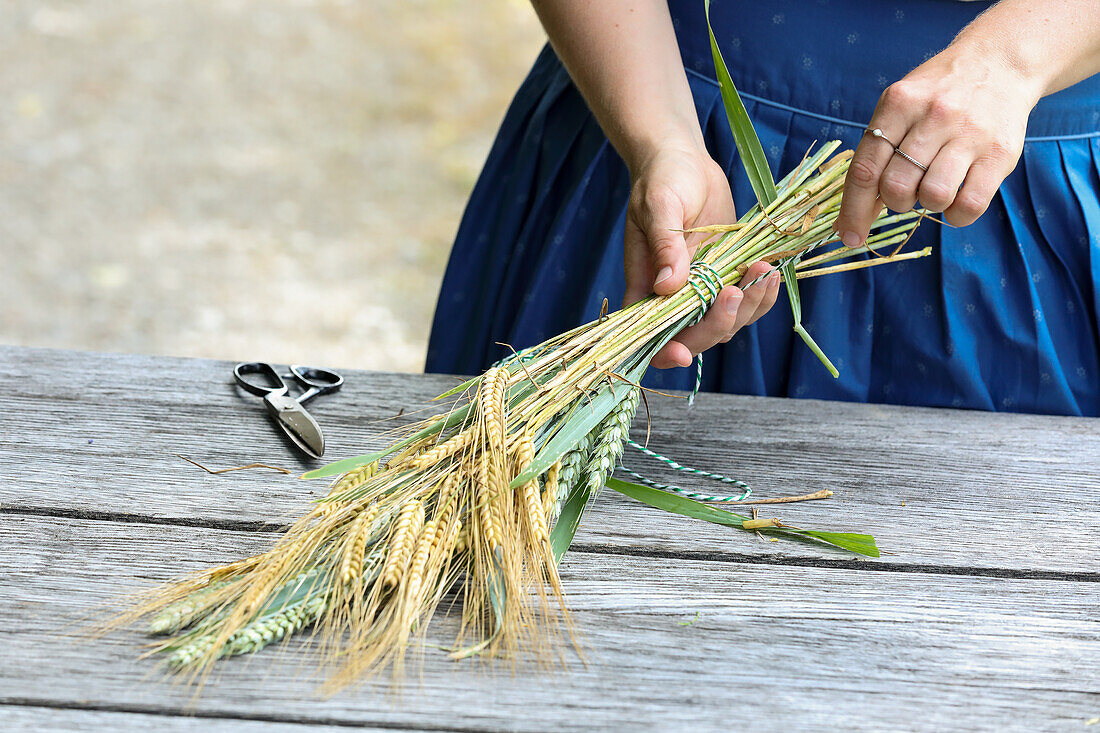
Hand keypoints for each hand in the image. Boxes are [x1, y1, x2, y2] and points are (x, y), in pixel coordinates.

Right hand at [623, 145, 780, 369]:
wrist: (685, 162)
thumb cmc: (661, 179)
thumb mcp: (659, 206)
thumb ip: (664, 246)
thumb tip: (668, 286)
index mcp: (646, 288)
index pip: (651, 335)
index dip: (665, 352)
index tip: (682, 353)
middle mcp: (674, 298)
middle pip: (696, 337)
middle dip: (718, 324)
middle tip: (734, 291)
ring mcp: (704, 290)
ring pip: (728, 323)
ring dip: (748, 308)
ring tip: (762, 272)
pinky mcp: (728, 276)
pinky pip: (748, 301)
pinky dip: (762, 294)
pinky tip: (770, 271)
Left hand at [835, 39, 1040, 245]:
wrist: (1000, 61)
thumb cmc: (937, 95)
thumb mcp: (900, 108)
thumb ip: (876, 155)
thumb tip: (851, 219)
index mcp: (899, 104)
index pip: (865, 169)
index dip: (853, 211)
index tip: (849, 236)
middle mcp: (934, 116)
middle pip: (896, 187)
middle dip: (895, 202)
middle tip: (907, 189)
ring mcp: (969, 134)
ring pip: (933, 197)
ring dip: (928, 205)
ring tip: (935, 185)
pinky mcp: (1000, 153)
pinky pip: (970, 205)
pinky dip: (957, 215)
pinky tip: (957, 199)